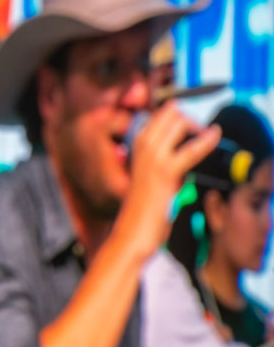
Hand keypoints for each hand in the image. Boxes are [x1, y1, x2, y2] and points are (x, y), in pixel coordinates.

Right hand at [117, 101, 221, 256]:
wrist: (131, 232)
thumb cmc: (140, 210)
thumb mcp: (148, 176)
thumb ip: (161, 160)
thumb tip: (183, 150)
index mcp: (135, 147)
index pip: (160, 115)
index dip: (178, 115)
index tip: (191, 126)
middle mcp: (142, 147)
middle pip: (170, 113)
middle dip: (190, 118)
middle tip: (200, 134)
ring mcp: (152, 158)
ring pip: (179, 123)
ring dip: (197, 126)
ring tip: (208, 136)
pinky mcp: (165, 172)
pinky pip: (191, 149)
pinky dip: (206, 140)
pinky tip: (215, 135)